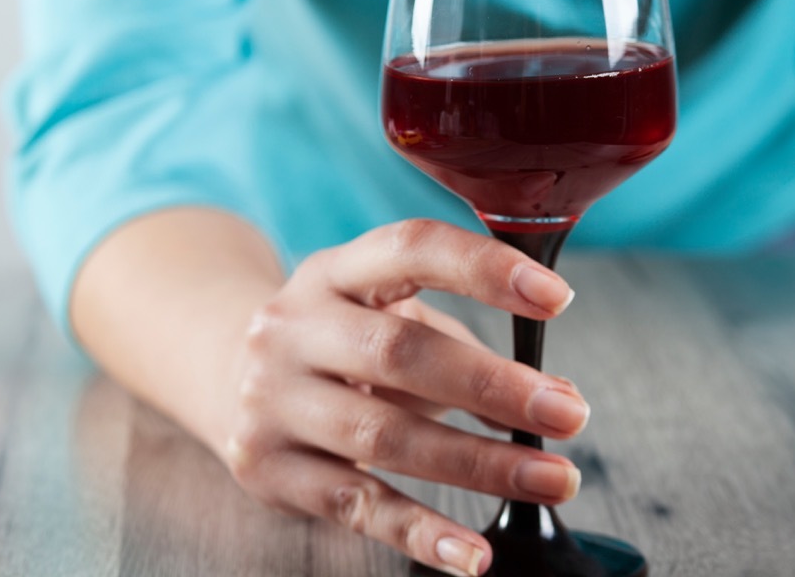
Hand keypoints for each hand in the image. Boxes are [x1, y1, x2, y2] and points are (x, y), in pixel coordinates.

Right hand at [220, 219, 586, 576]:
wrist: (223, 373)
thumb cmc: (341, 341)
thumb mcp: (388, 316)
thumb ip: (462, 347)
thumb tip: (554, 399)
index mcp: (335, 271)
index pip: (410, 249)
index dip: (484, 269)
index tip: (558, 299)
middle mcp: (293, 327)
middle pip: (399, 352)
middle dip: (493, 386)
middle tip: (571, 414)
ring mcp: (272, 400)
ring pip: (383, 437)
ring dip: (479, 463)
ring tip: (552, 479)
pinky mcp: (269, 470)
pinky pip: (356, 507)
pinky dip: (420, 533)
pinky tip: (473, 554)